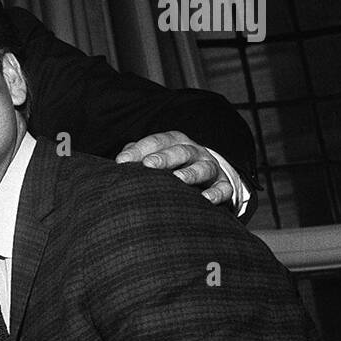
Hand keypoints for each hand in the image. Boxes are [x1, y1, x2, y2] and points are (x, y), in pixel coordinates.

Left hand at [115, 130, 232, 205]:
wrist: (208, 178)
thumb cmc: (171, 168)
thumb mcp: (154, 159)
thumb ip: (137, 158)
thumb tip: (117, 164)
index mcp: (175, 142)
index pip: (157, 141)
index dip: (139, 149)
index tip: (121, 161)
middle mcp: (194, 152)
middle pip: (181, 151)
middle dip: (164, 157)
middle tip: (148, 165)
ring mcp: (211, 168)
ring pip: (204, 167)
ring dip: (191, 173)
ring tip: (177, 179)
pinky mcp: (223, 186)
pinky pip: (223, 189)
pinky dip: (216, 193)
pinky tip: (206, 199)